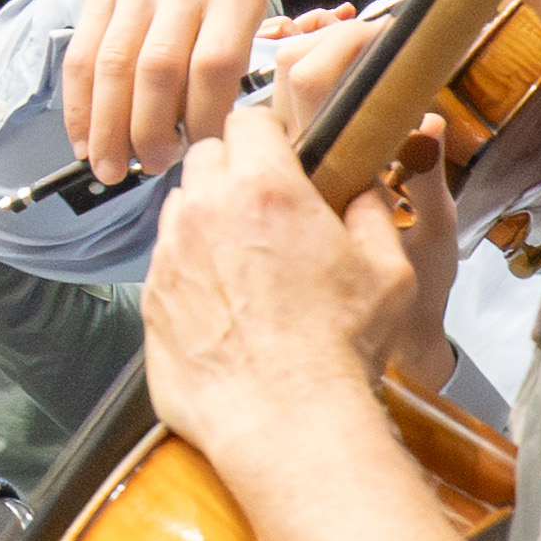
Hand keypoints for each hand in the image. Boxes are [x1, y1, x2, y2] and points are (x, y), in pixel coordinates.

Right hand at [42, 0, 276, 184]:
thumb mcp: (247, 8)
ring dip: (106, 126)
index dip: (202, 119)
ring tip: (109, 166)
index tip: (199, 153)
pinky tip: (82, 137)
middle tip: (150, 166)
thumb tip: (207, 140)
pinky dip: (78, 104)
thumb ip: (234, 62)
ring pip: (113, 65)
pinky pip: (81, 53)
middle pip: (157, 69)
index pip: (214, 65)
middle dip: (148, 131)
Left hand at [145, 97, 435, 461]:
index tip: (284, 149)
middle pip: (208, 157)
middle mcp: (206, 214)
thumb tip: (363, 189)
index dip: (270, 132)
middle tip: (269, 205)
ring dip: (209, 218)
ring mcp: (170, 257)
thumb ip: (372, 212)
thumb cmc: (335, 352)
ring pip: (181, 208)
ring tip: (249, 259)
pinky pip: (166, 263)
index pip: (249, 120)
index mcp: (265, 191)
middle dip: (236, 170)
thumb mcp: (389, 270)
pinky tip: (227, 301)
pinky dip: (190, 269)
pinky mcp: (151, 301)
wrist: (285, 420)